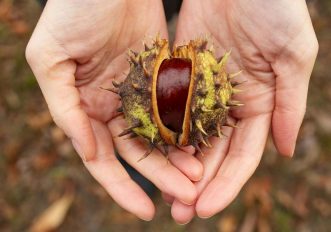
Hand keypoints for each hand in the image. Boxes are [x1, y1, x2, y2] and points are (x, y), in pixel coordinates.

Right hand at [26, 0, 202, 219]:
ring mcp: (140, 92)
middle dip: (160, 176)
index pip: (103, 158)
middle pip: (138, 152)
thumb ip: (64, 106)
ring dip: (178, 157)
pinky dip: (188, 127)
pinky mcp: (162, 75)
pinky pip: (176, 107)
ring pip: (162, 134)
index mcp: (85, 107)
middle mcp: (113, 105)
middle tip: (186, 196)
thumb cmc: (72, 12)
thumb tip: (86, 150)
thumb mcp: (51, 58)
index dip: (121, 187)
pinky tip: (203, 143)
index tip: (144, 211)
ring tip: (199, 176)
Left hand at [168, 0, 317, 223]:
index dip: (227, 184)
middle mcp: (229, 104)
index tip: (207, 207)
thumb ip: (290, 104)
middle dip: (197, 185)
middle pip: (212, 154)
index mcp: (259, 105)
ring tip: (162, 194)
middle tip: (180, 213)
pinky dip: (160, 133)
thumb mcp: (293, 55)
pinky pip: (168, 109)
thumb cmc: (274, 7)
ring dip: (176, 167)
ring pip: (188, 138)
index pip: (242, 156)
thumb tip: (287, 151)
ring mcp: (202, 92)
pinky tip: (149, 155)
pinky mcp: (179, 75)